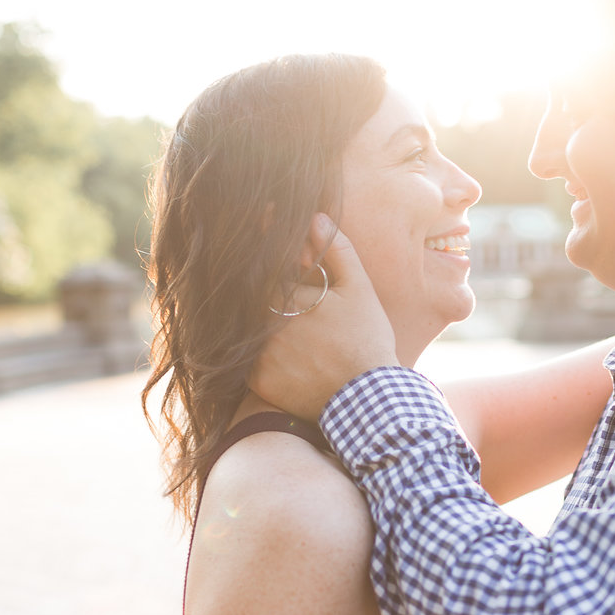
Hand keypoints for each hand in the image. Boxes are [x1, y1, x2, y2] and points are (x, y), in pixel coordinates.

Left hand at [251, 217, 399, 419]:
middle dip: (260, 296)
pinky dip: (257, 356)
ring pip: (245, 331)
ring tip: (285, 331)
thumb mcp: (359, 289)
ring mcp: (259, 355)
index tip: (274, 262)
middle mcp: (265, 324)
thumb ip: (336, 250)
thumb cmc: (367, 339)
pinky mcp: (260, 382)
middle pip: (249, 301)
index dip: (266, 262)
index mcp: (285, 296)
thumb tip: (316, 217)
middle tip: (287, 307)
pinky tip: (281, 356)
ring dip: (253, 326)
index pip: (260, 270)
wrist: (369, 397)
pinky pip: (246, 364)